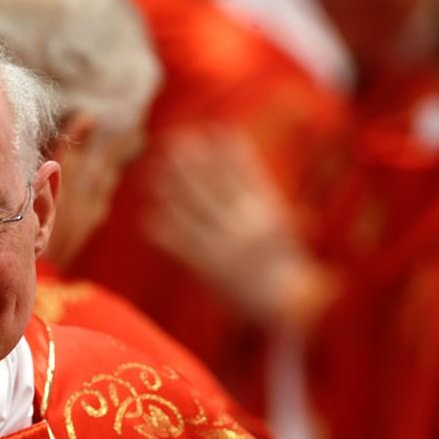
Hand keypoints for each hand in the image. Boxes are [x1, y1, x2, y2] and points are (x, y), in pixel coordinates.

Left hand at [144, 126, 335, 328]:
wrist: (289, 308)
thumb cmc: (289, 267)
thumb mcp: (284, 226)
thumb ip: (263, 198)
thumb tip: (243, 171)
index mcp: (267, 210)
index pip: (243, 171)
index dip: (224, 150)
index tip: (209, 131)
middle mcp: (245, 223)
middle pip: (211, 184)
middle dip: (190, 161)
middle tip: (170, 141)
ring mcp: (225, 244)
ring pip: (190, 208)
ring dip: (169, 188)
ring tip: (152, 172)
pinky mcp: (208, 267)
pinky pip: (179, 243)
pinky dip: (163, 228)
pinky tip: (148, 215)